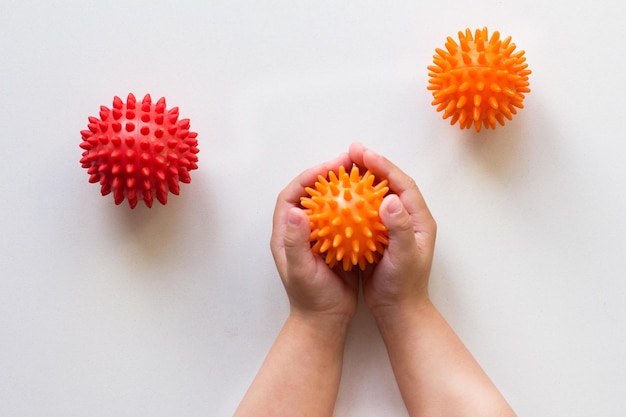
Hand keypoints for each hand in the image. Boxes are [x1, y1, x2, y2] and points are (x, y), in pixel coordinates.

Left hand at [270, 152, 359, 326]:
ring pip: (331, 203)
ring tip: (363, 175)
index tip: (327, 168)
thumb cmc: (309, 298)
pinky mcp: (335, 242)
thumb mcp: (300, 270)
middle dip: (329, 174)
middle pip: (313, 193)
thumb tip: (296, 211)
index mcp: (286, 232)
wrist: (324, 320)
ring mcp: (319, 235)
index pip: (292, 195)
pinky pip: (346, 218)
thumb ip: (295, 241)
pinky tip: (375, 202)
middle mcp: (301, 229)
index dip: (307, 178)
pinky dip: (358, 208)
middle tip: (349, 163)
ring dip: (345, 187)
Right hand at [348, 143, 436, 316]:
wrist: (399, 310)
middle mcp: (407, 219)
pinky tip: (335, 199)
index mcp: (419, 219)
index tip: (363, 154)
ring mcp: (393, 227)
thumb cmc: (404, 286)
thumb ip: (399, 228)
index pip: (401, 183)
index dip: (383, 165)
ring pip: (375, 195)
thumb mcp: (404, 257)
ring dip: (360, 180)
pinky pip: (365, 212)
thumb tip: (389, 199)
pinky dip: (352, 202)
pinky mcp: (379, 237)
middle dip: (370, 165)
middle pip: (388, 183)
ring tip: (341, 168)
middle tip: (350, 152)